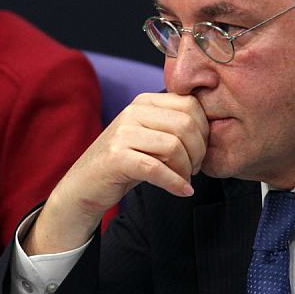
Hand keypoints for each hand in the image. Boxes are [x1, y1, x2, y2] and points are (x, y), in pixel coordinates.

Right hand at [23, 92, 207, 254]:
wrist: (83, 186)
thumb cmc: (123, 163)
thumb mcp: (148, 136)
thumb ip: (172, 126)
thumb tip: (211, 128)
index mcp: (143, 102)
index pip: (190, 104)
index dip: (204, 131)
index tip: (200, 152)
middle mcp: (132, 112)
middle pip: (186, 125)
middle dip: (199, 151)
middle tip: (195, 169)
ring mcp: (123, 133)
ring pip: (174, 146)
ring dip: (187, 169)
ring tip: (185, 180)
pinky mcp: (117, 158)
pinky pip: (157, 169)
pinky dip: (175, 183)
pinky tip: (183, 191)